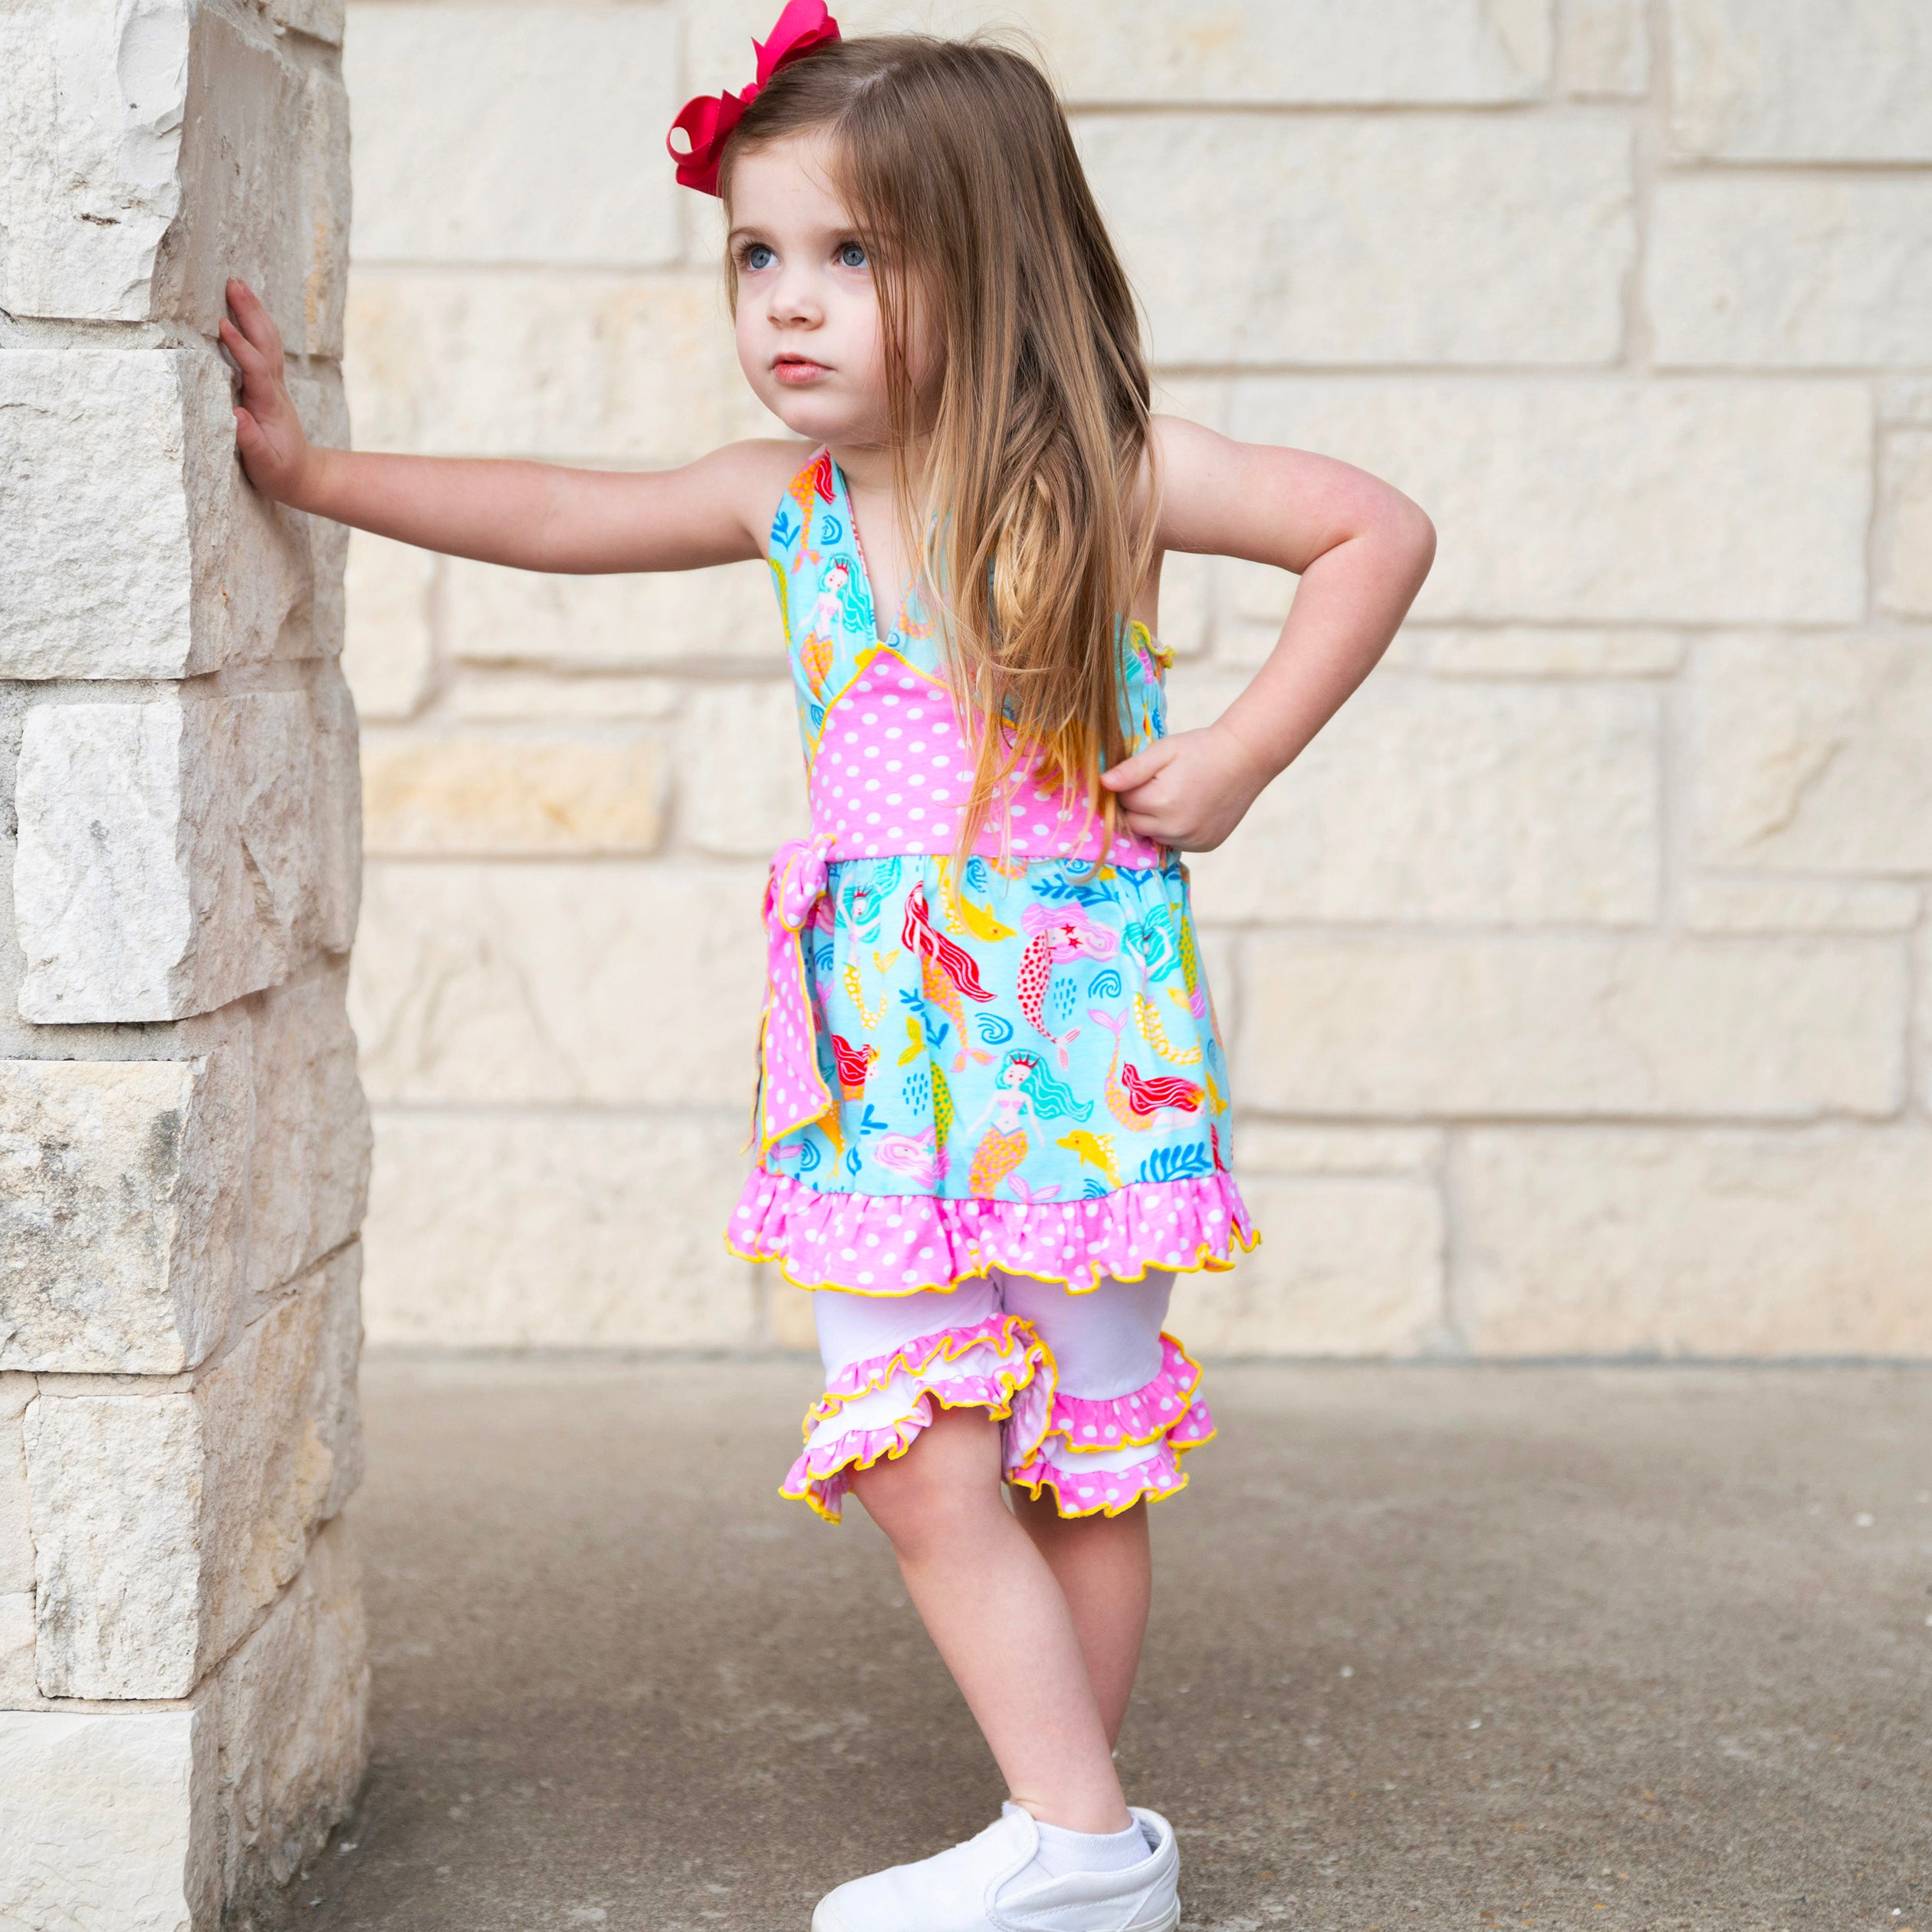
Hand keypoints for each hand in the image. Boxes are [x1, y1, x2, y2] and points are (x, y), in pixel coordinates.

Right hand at [220, 279, 316, 506]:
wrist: (304, 475)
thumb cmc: (280, 472)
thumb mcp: (265, 465)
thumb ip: (250, 441)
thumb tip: (235, 415)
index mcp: (268, 405)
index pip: (255, 369)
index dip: (241, 347)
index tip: (223, 325)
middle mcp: (273, 389)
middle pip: (265, 344)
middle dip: (250, 314)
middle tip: (234, 284)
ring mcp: (274, 384)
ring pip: (266, 341)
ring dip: (254, 312)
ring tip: (238, 284)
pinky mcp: (269, 384)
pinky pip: (264, 347)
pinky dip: (256, 324)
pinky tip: (246, 307)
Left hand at [1098, 722, 1273, 850]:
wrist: (1245, 758)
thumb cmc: (1201, 748)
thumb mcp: (1164, 750)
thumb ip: (1132, 769)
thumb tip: (1103, 783)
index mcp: (1161, 801)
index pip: (1123, 803)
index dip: (1128, 788)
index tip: (1143, 774)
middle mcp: (1175, 827)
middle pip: (1134, 824)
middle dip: (1138, 806)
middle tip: (1157, 784)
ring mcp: (1192, 840)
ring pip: (1153, 836)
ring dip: (1155, 821)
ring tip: (1174, 795)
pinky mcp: (1205, 845)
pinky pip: (1175, 842)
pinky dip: (1174, 830)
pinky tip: (1187, 809)